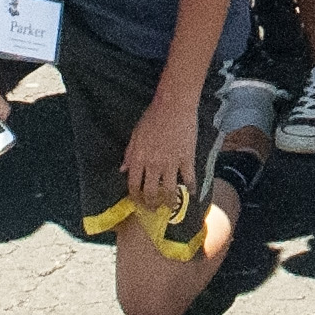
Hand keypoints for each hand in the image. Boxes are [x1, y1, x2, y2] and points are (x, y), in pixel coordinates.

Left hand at [125, 75, 203, 215]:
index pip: (133, 185)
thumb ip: (129, 154)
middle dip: (151, 204)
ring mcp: (171, 163)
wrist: (173, 105)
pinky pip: (189, 178)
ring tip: (170, 206)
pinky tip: (191, 194)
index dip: (135, 197)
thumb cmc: (152, 117)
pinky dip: (191, 188)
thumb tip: (122, 169)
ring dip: (169, 202)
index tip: (137, 202)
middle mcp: (153, 164)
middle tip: (153, 208)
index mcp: (138, 158)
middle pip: (151, 192)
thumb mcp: (135, 134)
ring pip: (169, 190)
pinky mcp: (187, 159)